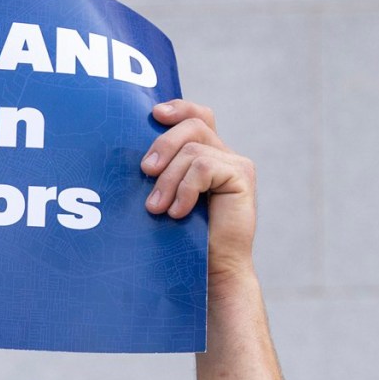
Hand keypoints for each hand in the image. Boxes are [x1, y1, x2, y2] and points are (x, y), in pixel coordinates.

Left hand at [141, 100, 253, 271]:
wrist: (212, 271)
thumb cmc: (184, 240)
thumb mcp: (165, 198)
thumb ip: (161, 173)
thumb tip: (136, 157)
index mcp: (207, 155)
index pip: (197, 116)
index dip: (178, 108)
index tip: (154, 115)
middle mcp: (224, 155)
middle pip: (193, 125)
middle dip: (163, 145)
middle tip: (145, 171)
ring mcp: (236, 165)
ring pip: (193, 150)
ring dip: (169, 180)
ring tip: (158, 209)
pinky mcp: (242, 177)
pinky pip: (204, 167)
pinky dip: (185, 189)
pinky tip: (179, 212)